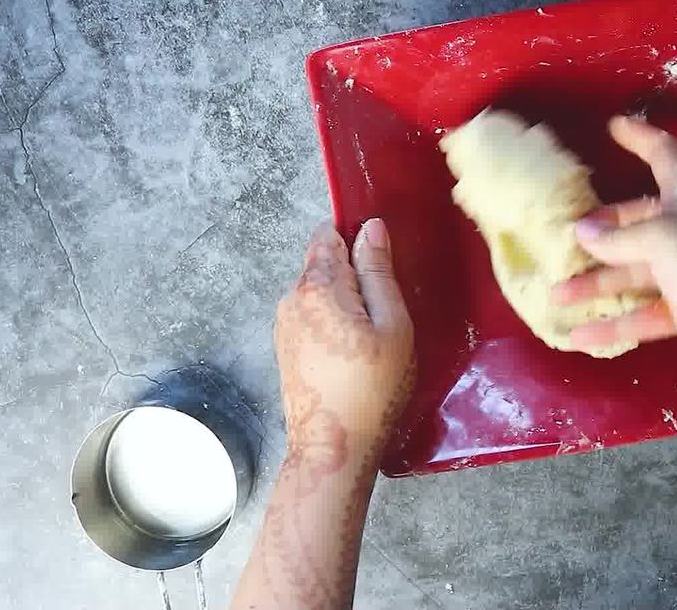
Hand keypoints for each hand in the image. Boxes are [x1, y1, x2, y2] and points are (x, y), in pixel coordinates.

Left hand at [274, 219, 413, 466]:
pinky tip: (352, 356)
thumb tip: (371, 228)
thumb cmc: (372, 390)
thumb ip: (379, 272)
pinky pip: (312, 318)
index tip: (382, 270)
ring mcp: (283, 324)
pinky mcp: (285, 347)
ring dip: (345, 304)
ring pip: (320, 293)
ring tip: (371, 340)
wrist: (333, 448)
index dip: (357, 242)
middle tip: (384, 314)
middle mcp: (291, 299)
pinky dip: (333, 325)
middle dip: (354, 277)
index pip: (329, 234)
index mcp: (317, 286)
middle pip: (325, 264)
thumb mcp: (392, 326)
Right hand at [554, 116, 676, 379]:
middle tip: (562, 242)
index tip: (615, 126)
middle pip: (635, 225)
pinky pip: (642, 316)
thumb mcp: (663, 238)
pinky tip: (579, 336)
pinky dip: (613, 325)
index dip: (641, 139)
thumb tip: (582, 234)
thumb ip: (621, 238)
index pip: (664, 157)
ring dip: (596, 286)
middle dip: (600, 233)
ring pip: (632, 276)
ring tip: (557, 295)